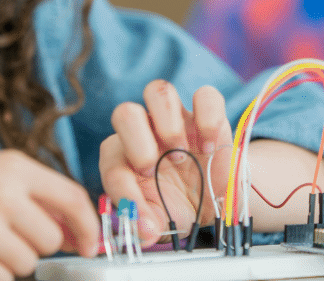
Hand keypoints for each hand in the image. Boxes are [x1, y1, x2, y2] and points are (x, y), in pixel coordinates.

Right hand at [0, 150, 98, 280]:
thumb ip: (31, 194)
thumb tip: (75, 230)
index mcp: (12, 166)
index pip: (73, 198)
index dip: (88, 226)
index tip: (88, 244)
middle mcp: (2, 193)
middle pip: (52, 237)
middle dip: (37, 245)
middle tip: (4, 237)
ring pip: (29, 262)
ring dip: (11, 261)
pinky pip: (4, 280)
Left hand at [99, 80, 233, 245]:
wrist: (212, 202)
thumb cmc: (176, 208)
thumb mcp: (158, 222)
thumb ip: (146, 224)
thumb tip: (144, 232)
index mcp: (123, 156)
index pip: (111, 157)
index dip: (122, 186)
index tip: (144, 214)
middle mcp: (144, 131)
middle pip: (124, 112)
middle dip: (137, 142)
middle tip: (154, 168)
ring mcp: (174, 118)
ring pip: (158, 90)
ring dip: (168, 124)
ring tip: (182, 155)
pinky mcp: (205, 113)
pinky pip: (205, 94)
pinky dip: (208, 116)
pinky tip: (210, 145)